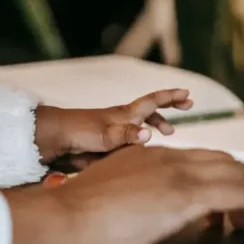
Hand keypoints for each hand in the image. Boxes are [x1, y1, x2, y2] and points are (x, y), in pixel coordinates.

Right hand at [4, 145, 243, 243]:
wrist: (62, 216)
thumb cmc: (73, 215)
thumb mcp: (108, 196)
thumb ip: (130, 195)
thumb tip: (141, 213)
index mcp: (143, 156)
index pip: (197, 159)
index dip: (217, 177)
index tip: (224, 201)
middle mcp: (163, 158)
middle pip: (222, 161)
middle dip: (242, 182)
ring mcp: (175, 174)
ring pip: (235, 173)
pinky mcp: (184, 195)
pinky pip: (240, 193)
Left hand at [35, 88, 192, 162]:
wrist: (56, 137)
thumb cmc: (80, 133)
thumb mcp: (106, 135)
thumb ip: (127, 135)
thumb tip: (149, 135)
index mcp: (125, 114)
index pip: (152, 101)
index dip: (170, 97)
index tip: (188, 93)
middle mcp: (122, 118)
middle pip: (149, 109)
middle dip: (168, 107)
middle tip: (186, 107)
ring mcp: (114, 128)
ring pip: (141, 123)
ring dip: (156, 124)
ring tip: (167, 133)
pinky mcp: (107, 140)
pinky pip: (130, 137)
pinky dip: (141, 139)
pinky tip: (143, 149)